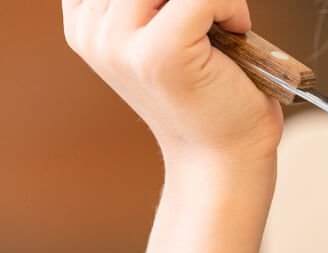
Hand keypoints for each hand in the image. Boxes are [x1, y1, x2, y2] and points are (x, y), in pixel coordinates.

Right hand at [62, 0, 281, 162]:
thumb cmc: (207, 97)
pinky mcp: (161, 54)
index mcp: (85, 22)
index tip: (186, 10)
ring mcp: (122, 43)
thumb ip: (153, 2)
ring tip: (225, 21)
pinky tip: (238, 29)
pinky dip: (229, 4)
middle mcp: (93, 31)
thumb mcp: (164, 33)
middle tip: (210, 13)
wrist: (222, 158)